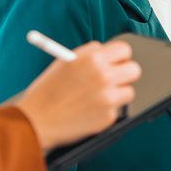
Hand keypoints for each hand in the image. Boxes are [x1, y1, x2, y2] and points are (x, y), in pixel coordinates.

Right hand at [10, 41, 140, 150]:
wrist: (36, 121)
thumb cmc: (47, 92)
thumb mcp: (64, 62)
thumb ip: (89, 55)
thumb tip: (107, 51)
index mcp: (92, 59)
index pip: (124, 50)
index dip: (120, 57)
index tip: (117, 62)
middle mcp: (103, 76)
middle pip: (134, 70)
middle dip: (125, 74)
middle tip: (115, 79)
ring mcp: (108, 98)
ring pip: (129, 92)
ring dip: (117, 94)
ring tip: (96, 98)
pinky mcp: (109, 117)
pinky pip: (117, 110)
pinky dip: (106, 111)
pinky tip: (89, 111)